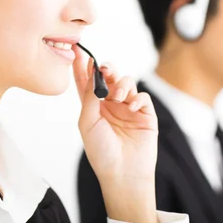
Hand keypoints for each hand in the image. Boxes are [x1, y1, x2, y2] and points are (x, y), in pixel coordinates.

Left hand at [73, 45, 157, 222]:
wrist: (122, 173)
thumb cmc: (101, 152)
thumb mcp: (87, 122)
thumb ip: (89, 97)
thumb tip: (92, 73)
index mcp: (94, 106)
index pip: (88, 81)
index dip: (83, 65)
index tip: (77, 50)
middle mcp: (111, 104)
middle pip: (110, 77)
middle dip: (107, 68)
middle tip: (104, 68)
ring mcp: (129, 108)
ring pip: (127, 82)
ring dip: (122, 84)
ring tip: (118, 97)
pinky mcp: (145, 114)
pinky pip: (142, 97)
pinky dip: (136, 98)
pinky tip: (130, 108)